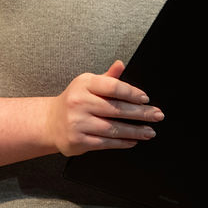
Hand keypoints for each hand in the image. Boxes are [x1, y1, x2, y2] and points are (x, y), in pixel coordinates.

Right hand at [46, 60, 163, 156]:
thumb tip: (121, 64)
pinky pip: (106, 142)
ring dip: (135, 131)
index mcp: (83, 84)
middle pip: (116, 108)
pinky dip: (122, 142)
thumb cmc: (74, 102)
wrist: (50, 122)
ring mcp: (78, 122)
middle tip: (157, 115)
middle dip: (140, 113)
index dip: (131, 92)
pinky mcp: (79, 140)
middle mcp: (79, 102)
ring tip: (150, 131)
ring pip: (113, 128)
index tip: (145, 99)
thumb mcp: (87, 85)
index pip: (112, 86)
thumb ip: (107, 77)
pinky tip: (133, 140)